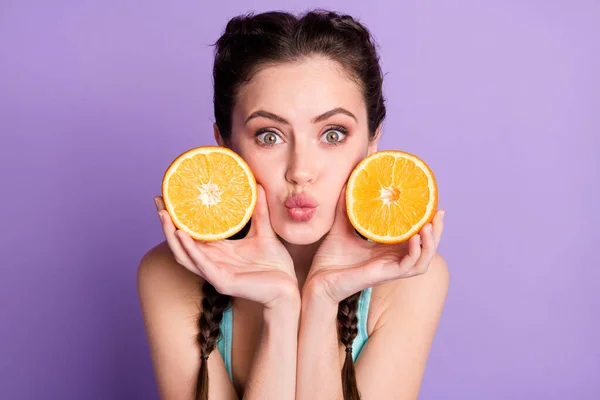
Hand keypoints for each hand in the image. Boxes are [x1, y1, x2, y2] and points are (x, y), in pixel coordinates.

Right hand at [156, 184, 298, 308]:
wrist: (288, 287)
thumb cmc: (275, 264)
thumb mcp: (265, 231)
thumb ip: (259, 210)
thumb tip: (258, 185)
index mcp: (218, 251)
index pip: (191, 233)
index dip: (178, 217)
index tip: (168, 196)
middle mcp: (211, 262)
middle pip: (180, 243)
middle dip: (166, 223)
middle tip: (158, 201)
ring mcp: (214, 273)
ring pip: (184, 254)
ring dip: (171, 235)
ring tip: (164, 215)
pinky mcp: (222, 281)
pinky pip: (202, 264)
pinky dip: (190, 249)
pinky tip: (181, 235)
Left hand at [304, 185, 444, 302]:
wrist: (318, 279)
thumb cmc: (330, 257)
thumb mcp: (340, 226)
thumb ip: (347, 206)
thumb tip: (349, 181)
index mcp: (387, 248)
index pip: (414, 234)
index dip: (425, 221)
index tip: (430, 202)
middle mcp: (393, 258)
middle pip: (426, 246)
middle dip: (437, 230)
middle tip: (439, 211)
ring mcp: (391, 267)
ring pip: (424, 258)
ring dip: (432, 242)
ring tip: (431, 224)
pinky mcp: (385, 275)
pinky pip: (410, 265)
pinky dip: (417, 252)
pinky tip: (415, 237)